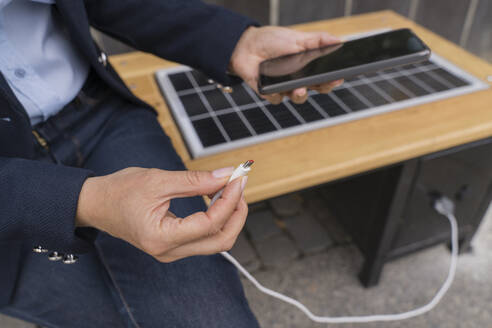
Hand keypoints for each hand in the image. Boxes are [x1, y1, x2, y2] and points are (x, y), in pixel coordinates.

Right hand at [76, 167, 247, 261]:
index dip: (229, 200)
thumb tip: (226, 175)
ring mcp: (172, 252)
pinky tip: (218, 198)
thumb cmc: (120, 191)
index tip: (237, 178)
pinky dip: (217, 219)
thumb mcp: (158, 179)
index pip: (209, 224)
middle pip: (221, 241)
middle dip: (236, 213)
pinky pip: (205, 238)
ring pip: (216, 242)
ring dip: (229, 216)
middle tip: (239, 185)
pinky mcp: (174, 246)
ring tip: (230, 189)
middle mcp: (169, 251)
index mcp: (162, 237)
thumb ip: (195, 180)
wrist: (96, 204)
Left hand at [230, 26, 343, 104]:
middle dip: (322, 88)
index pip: (324, 77)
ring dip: (300, 95)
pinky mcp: (269, 92)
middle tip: (325, 83)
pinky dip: (276, 94)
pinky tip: (274, 89)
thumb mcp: (297, 37)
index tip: (339, 77)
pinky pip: (276, 99)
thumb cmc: (271, 41)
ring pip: (297, 98)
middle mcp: (298, 80)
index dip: (332, 79)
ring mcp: (284, 87)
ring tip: (299, 89)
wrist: (246, 45)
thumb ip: (318, 40)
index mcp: (307, 68)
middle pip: (315, 90)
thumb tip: (338, 40)